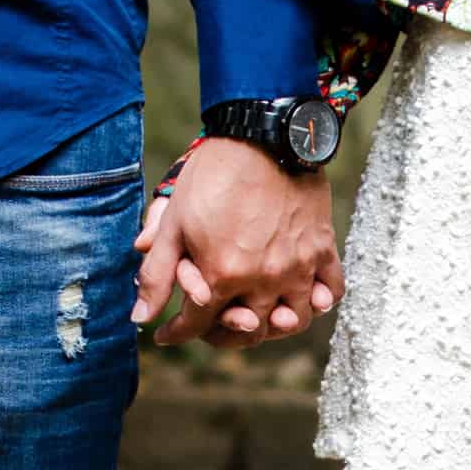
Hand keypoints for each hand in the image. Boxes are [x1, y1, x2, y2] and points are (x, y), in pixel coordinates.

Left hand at [130, 139, 341, 348]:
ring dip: (274, 327)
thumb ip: (158, 274)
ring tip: (260, 318)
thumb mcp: (174, 222)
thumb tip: (140, 318)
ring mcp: (297, 267)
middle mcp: (263, 280)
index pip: (198, 324)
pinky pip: (330, 291)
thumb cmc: (213, 174)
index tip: (167, 333)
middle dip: (224, 335)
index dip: (177, 333)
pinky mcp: (322, 250)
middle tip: (212, 327)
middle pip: (248, 331)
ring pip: (293, 321)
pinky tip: (304, 298)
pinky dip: (318, 301)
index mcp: (222, 275)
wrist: (262, 135)